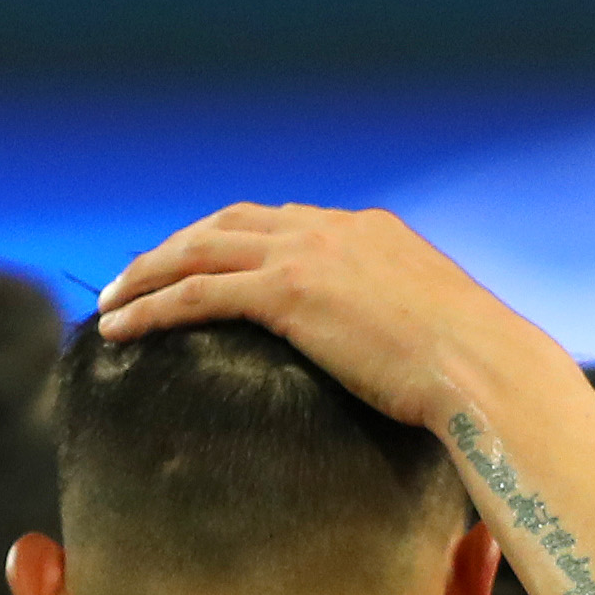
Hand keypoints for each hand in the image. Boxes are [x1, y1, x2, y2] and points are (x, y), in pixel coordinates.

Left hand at [96, 204, 522, 430]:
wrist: (485, 369)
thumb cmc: (476, 372)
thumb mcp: (438, 332)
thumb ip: (402, 325)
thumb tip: (402, 361)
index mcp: (368, 231)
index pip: (281, 223)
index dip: (231, 241)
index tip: (200, 263)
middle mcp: (331, 229)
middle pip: (229, 223)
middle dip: (175, 247)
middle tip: (134, 276)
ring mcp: (308, 254)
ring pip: (200, 249)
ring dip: (146, 273)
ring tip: (109, 302)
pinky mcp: (287, 293)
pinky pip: (197, 292)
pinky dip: (150, 306)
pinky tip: (119, 329)